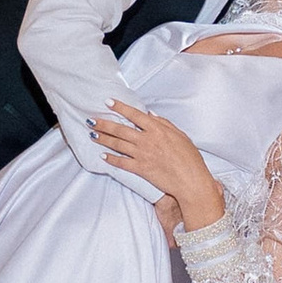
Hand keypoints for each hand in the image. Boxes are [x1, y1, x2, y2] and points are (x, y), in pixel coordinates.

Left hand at [91, 97, 225, 227]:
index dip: (119, 107)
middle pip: (120, 129)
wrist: (190, 180)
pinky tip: (103, 156)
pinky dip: (111, 159)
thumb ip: (164, 123)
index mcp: (157, 129)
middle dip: (103, 124)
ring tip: (93, 135)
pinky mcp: (140, 169)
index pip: (134, 114)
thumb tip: (150, 115)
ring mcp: (142, 154)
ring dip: (103, 139)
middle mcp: (147, 140)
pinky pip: (121, 162)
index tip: (108, 102)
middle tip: (91, 120)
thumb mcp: (180, 135)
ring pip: (117, 144)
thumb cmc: (189, 158)